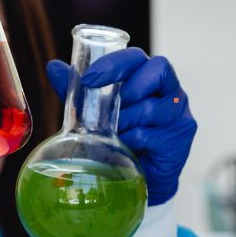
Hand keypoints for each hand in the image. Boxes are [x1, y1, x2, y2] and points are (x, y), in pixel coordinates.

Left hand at [46, 49, 196, 205]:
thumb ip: (78, 92)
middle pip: (158, 69)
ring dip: (126, 121)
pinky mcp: (181, 136)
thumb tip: (54, 66)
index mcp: (149, 77)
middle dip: (127, 88)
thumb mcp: (94, 114)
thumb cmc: (122, 140)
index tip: (89, 79)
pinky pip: (152, 134)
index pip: (138, 57)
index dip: (115, 63)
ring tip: (116, 134)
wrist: (141, 179)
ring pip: (151, 107)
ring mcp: (180, 112)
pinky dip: (132, 140)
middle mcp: (170, 90)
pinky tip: (127, 147)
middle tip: (107, 109)